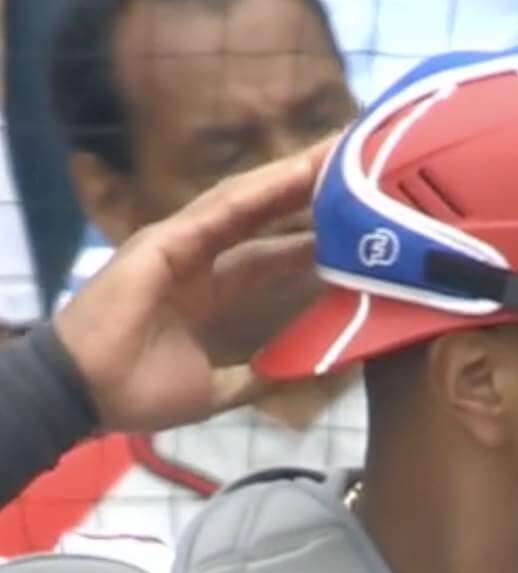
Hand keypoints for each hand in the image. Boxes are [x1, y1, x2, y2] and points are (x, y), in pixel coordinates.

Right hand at [53, 138, 333, 431]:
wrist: (86, 397)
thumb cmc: (140, 394)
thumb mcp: (220, 388)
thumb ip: (262, 376)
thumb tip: (309, 373)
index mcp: (209, 289)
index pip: (270, 254)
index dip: (308, 238)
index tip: (353, 225)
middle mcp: (198, 257)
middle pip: (263, 216)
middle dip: (307, 192)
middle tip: (355, 169)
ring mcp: (179, 243)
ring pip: (247, 201)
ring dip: (292, 177)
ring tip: (336, 155)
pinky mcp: (163, 240)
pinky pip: (221, 211)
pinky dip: (261, 191)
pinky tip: (297, 172)